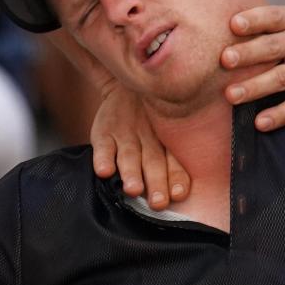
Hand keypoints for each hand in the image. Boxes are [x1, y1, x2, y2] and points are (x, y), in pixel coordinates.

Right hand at [90, 79, 190, 208]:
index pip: (174, 162)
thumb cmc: (150, 119)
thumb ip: (171, 160)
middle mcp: (147, 138)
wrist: (125, 81)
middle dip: (157, 182)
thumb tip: (181, 195)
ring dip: (131, 173)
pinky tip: (104, 171)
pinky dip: (103, 158)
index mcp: (165, 141)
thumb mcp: (164, 131)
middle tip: (158, 203)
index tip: (178, 194)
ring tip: (133, 189)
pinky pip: (103, 145)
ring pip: (129, 155)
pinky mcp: (103, 131)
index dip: (177, 177)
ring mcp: (124, 134)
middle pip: (153, 162)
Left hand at [220, 5, 284, 130]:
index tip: (233, 25)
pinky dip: (280, 115)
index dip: (254, 20)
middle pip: (275, 47)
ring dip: (256, 87)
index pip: (274, 17)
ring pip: (283, 77)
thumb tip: (218, 30)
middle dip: (249, 54)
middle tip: (225, 59)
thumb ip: (266, 26)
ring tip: (231, 94)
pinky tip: (261, 122)